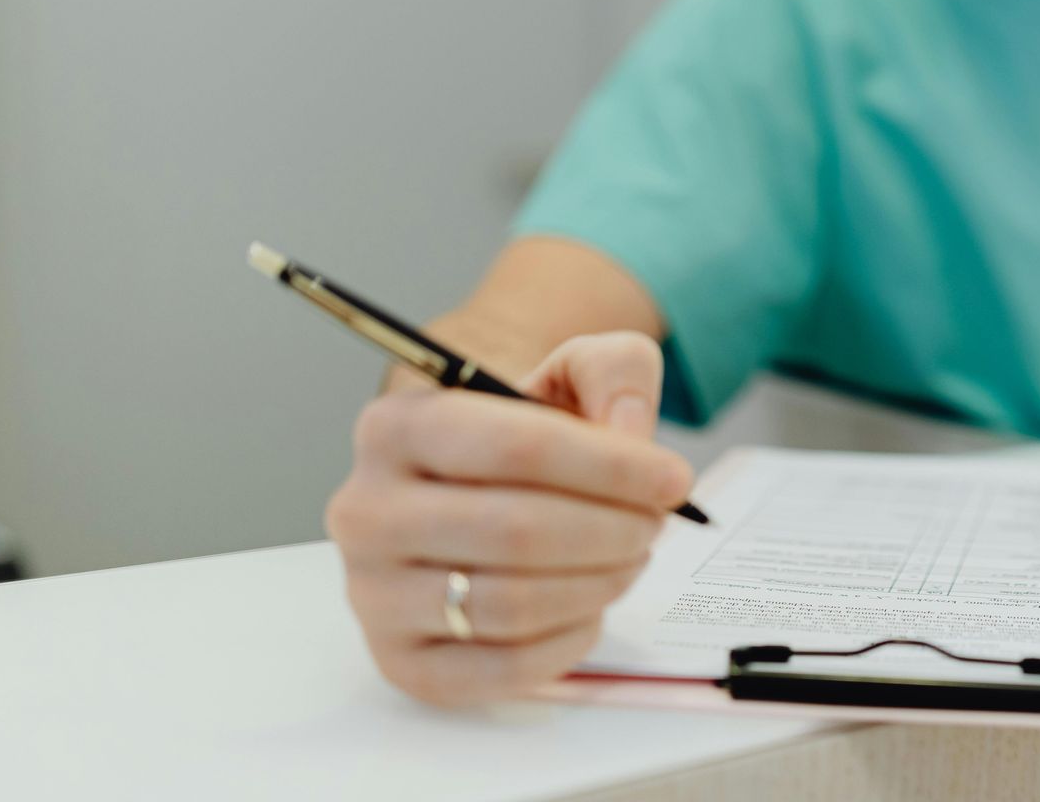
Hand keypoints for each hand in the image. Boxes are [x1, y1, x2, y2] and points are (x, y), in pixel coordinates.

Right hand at [325, 333, 692, 705]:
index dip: (612, 467)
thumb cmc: (524, 435)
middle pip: (516, 530)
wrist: (470, 492)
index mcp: (396, 426)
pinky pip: (501, 669)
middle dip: (611, 530)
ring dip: (597, 583)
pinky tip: (591, 606)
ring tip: (629, 558)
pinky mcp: (402, 663)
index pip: (517, 447)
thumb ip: (615, 370)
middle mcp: (367, 511)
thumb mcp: (572, 372)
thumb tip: (630, 435)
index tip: (672, 479)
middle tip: (653, 525)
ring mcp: (374, 594)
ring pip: (509, 604)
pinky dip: (568, 641)